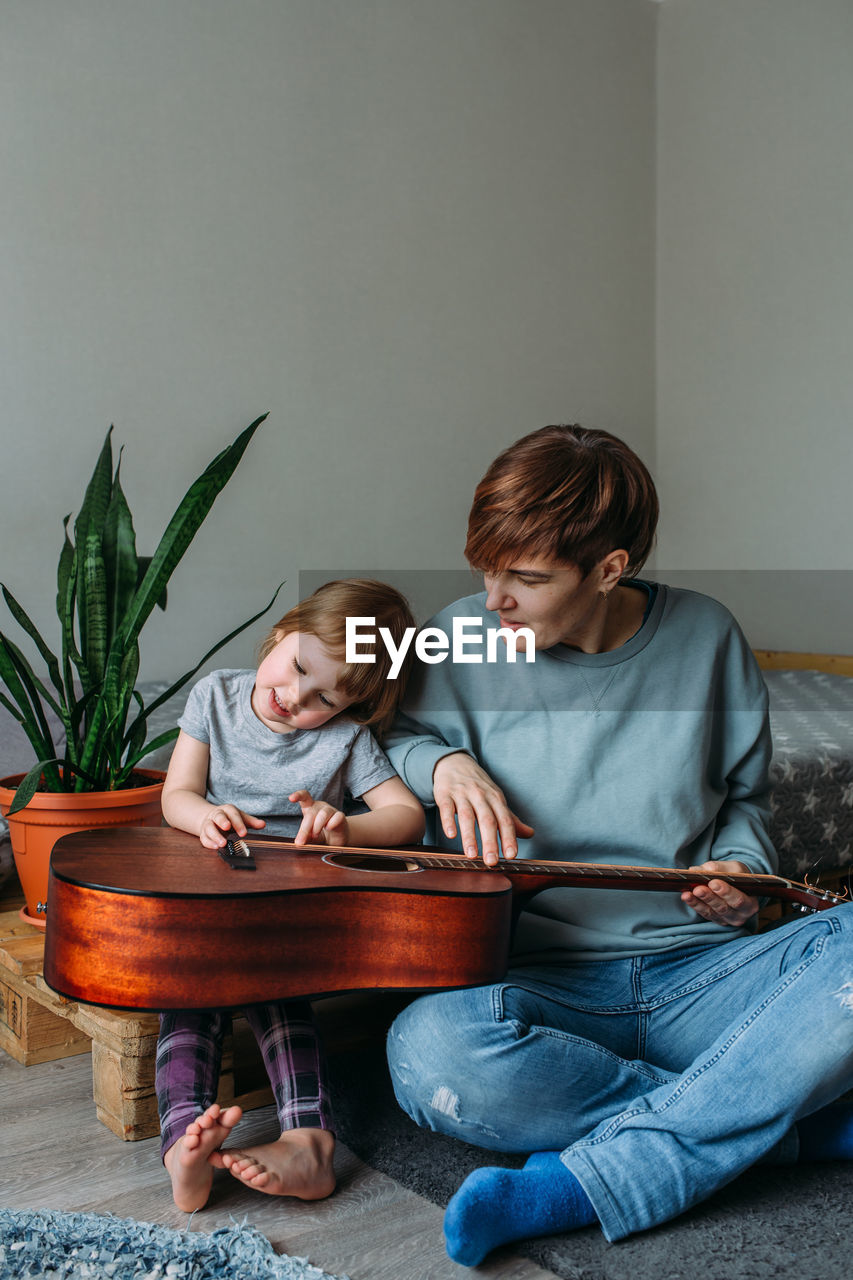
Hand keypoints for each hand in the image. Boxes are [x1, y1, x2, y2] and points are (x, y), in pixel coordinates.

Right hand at [199, 805, 265, 849]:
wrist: (210, 817)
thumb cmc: (229, 818)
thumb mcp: (240, 817)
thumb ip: (251, 822)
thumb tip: (263, 824)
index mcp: (228, 810)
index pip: (233, 814)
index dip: (238, 824)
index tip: (244, 833)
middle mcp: (217, 815)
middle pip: (218, 816)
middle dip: (222, 821)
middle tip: (228, 828)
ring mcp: (208, 824)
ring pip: (209, 828)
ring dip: (215, 835)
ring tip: (222, 844)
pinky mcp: (203, 833)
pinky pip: (204, 838)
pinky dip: (209, 843)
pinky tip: (215, 847)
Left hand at [290, 790, 349, 845]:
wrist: (337, 838)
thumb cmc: (321, 834)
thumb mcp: (310, 836)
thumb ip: (305, 837)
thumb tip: (298, 842)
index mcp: (310, 808)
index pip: (304, 797)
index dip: (298, 795)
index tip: (291, 798)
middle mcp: (320, 807)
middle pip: (312, 812)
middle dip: (305, 828)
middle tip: (301, 841)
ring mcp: (331, 810)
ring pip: (323, 814)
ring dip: (317, 826)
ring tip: (315, 836)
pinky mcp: (340, 816)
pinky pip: (336, 817)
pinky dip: (331, 824)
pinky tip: (329, 829)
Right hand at [432, 752, 533, 866]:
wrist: (454, 763)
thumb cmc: (478, 786)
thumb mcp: (496, 799)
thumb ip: (510, 819)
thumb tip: (531, 834)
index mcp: (496, 799)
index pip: (505, 820)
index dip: (509, 837)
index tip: (511, 855)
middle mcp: (480, 795)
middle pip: (487, 820)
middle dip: (490, 841)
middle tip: (492, 861)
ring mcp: (462, 794)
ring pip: (467, 816)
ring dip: (469, 836)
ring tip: (471, 855)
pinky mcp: (445, 794)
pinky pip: (447, 808)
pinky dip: (448, 821)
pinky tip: (451, 834)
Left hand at [681, 860, 759, 925]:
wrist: (739, 884)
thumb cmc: (738, 876)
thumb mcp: (734, 868)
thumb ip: (719, 868)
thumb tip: (700, 869)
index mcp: (750, 903)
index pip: (738, 900)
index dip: (725, 892)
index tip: (713, 882)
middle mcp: (740, 915)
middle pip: (723, 908)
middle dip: (709, 898)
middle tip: (698, 889)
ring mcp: (727, 920)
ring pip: (711, 912)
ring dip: (698, 902)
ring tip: (687, 893)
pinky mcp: (716, 919)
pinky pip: (704, 913)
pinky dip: (694, 905)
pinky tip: (686, 896)